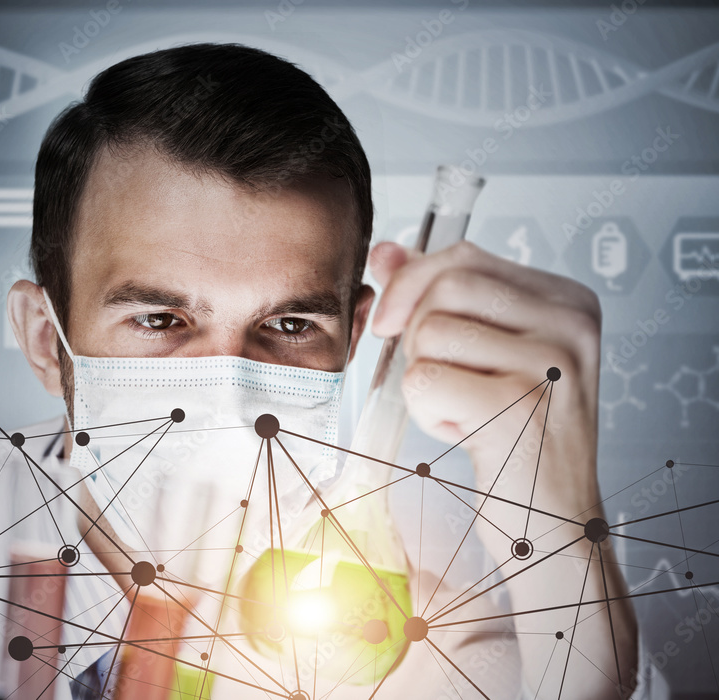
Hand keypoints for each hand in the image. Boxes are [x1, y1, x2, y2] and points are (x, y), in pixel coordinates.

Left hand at [368, 240, 602, 532]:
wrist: (553, 525)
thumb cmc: (517, 437)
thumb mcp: (486, 355)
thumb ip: (437, 296)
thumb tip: (387, 252)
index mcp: (568, 302)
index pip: (464, 257)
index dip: (412, 284)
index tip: (393, 321)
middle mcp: (570, 324)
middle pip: (444, 286)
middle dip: (416, 332)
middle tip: (440, 377)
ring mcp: (550, 365)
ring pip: (429, 333)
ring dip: (424, 378)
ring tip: (465, 409)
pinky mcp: (518, 408)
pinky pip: (423, 381)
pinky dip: (426, 412)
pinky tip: (465, 432)